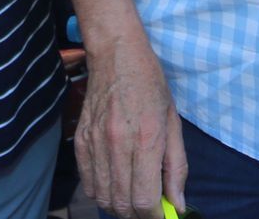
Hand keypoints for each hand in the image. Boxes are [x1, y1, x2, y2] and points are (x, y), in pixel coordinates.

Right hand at [75, 36, 187, 218]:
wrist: (116, 55)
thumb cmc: (150, 85)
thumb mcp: (173, 123)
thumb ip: (176, 167)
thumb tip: (178, 203)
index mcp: (146, 140)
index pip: (145, 199)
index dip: (156, 216)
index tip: (163, 215)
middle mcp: (117, 145)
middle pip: (122, 204)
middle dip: (139, 215)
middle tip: (150, 208)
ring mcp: (95, 144)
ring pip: (103, 198)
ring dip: (119, 206)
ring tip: (133, 198)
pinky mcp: (80, 141)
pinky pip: (87, 182)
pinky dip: (101, 192)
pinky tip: (114, 184)